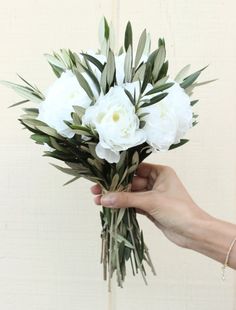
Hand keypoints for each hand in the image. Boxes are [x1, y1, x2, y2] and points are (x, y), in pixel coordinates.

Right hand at [91, 162, 210, 248]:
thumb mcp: (151, 201)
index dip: (119, 171)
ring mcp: (152, 196)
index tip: (103, 173)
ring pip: (130, 194)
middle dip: (114, 186)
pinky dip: (122, 206)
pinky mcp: (150, 208)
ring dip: (116, 197)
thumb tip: (104, 198)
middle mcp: (155, 182)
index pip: (136, 168)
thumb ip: (126, 199)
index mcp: (160, 172)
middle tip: (96, 189)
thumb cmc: (178, 210)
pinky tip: (108, 206)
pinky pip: (133, 204)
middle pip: (130, 182)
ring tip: (97, 199)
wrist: (193, 232)